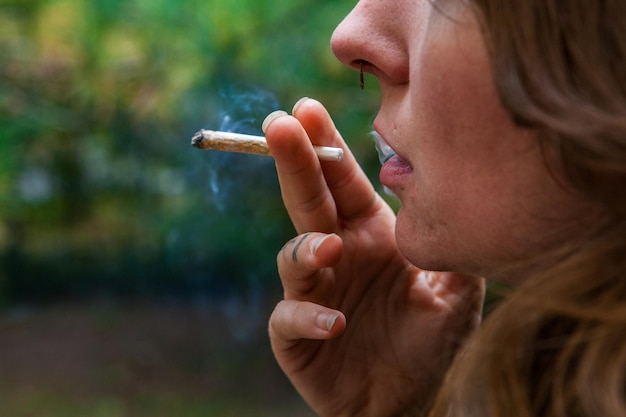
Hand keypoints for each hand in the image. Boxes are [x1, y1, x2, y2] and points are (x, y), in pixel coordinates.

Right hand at [265, 98, 484, 416]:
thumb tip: (447, 191)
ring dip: (306, 248)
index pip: (343, 182)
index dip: (325, 146)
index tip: (308, 108)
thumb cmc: (433, 344)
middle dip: (294, 162)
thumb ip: (454, 244)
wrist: (411, 403)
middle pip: (309, 202)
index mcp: (370, 235)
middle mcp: (338, 256)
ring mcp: (314, 294)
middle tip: (279, 126)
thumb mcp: (459, 292)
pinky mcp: (296, 337)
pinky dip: (309, 318)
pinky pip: (291, 320)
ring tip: (329, 248)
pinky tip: (337, 322)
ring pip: (293, 257)